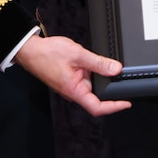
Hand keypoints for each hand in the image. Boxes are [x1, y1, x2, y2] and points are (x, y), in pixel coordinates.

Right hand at [14, 34, 130, 116]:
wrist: (30, 50)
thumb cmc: (47, 54)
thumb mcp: (78, 55)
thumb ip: (98, 63)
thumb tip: (116, 69)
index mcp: (74, 91)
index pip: (97, 107)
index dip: (114, 107)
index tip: (126, 103)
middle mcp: (72, 92)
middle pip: (96, 96)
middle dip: (108, 87)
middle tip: (120, 76)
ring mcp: (70, 86)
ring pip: (91, 87)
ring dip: (99, 78)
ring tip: (104, 64)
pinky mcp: (69, 80)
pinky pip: (84, 80)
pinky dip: (92, 73)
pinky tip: (92, 62)